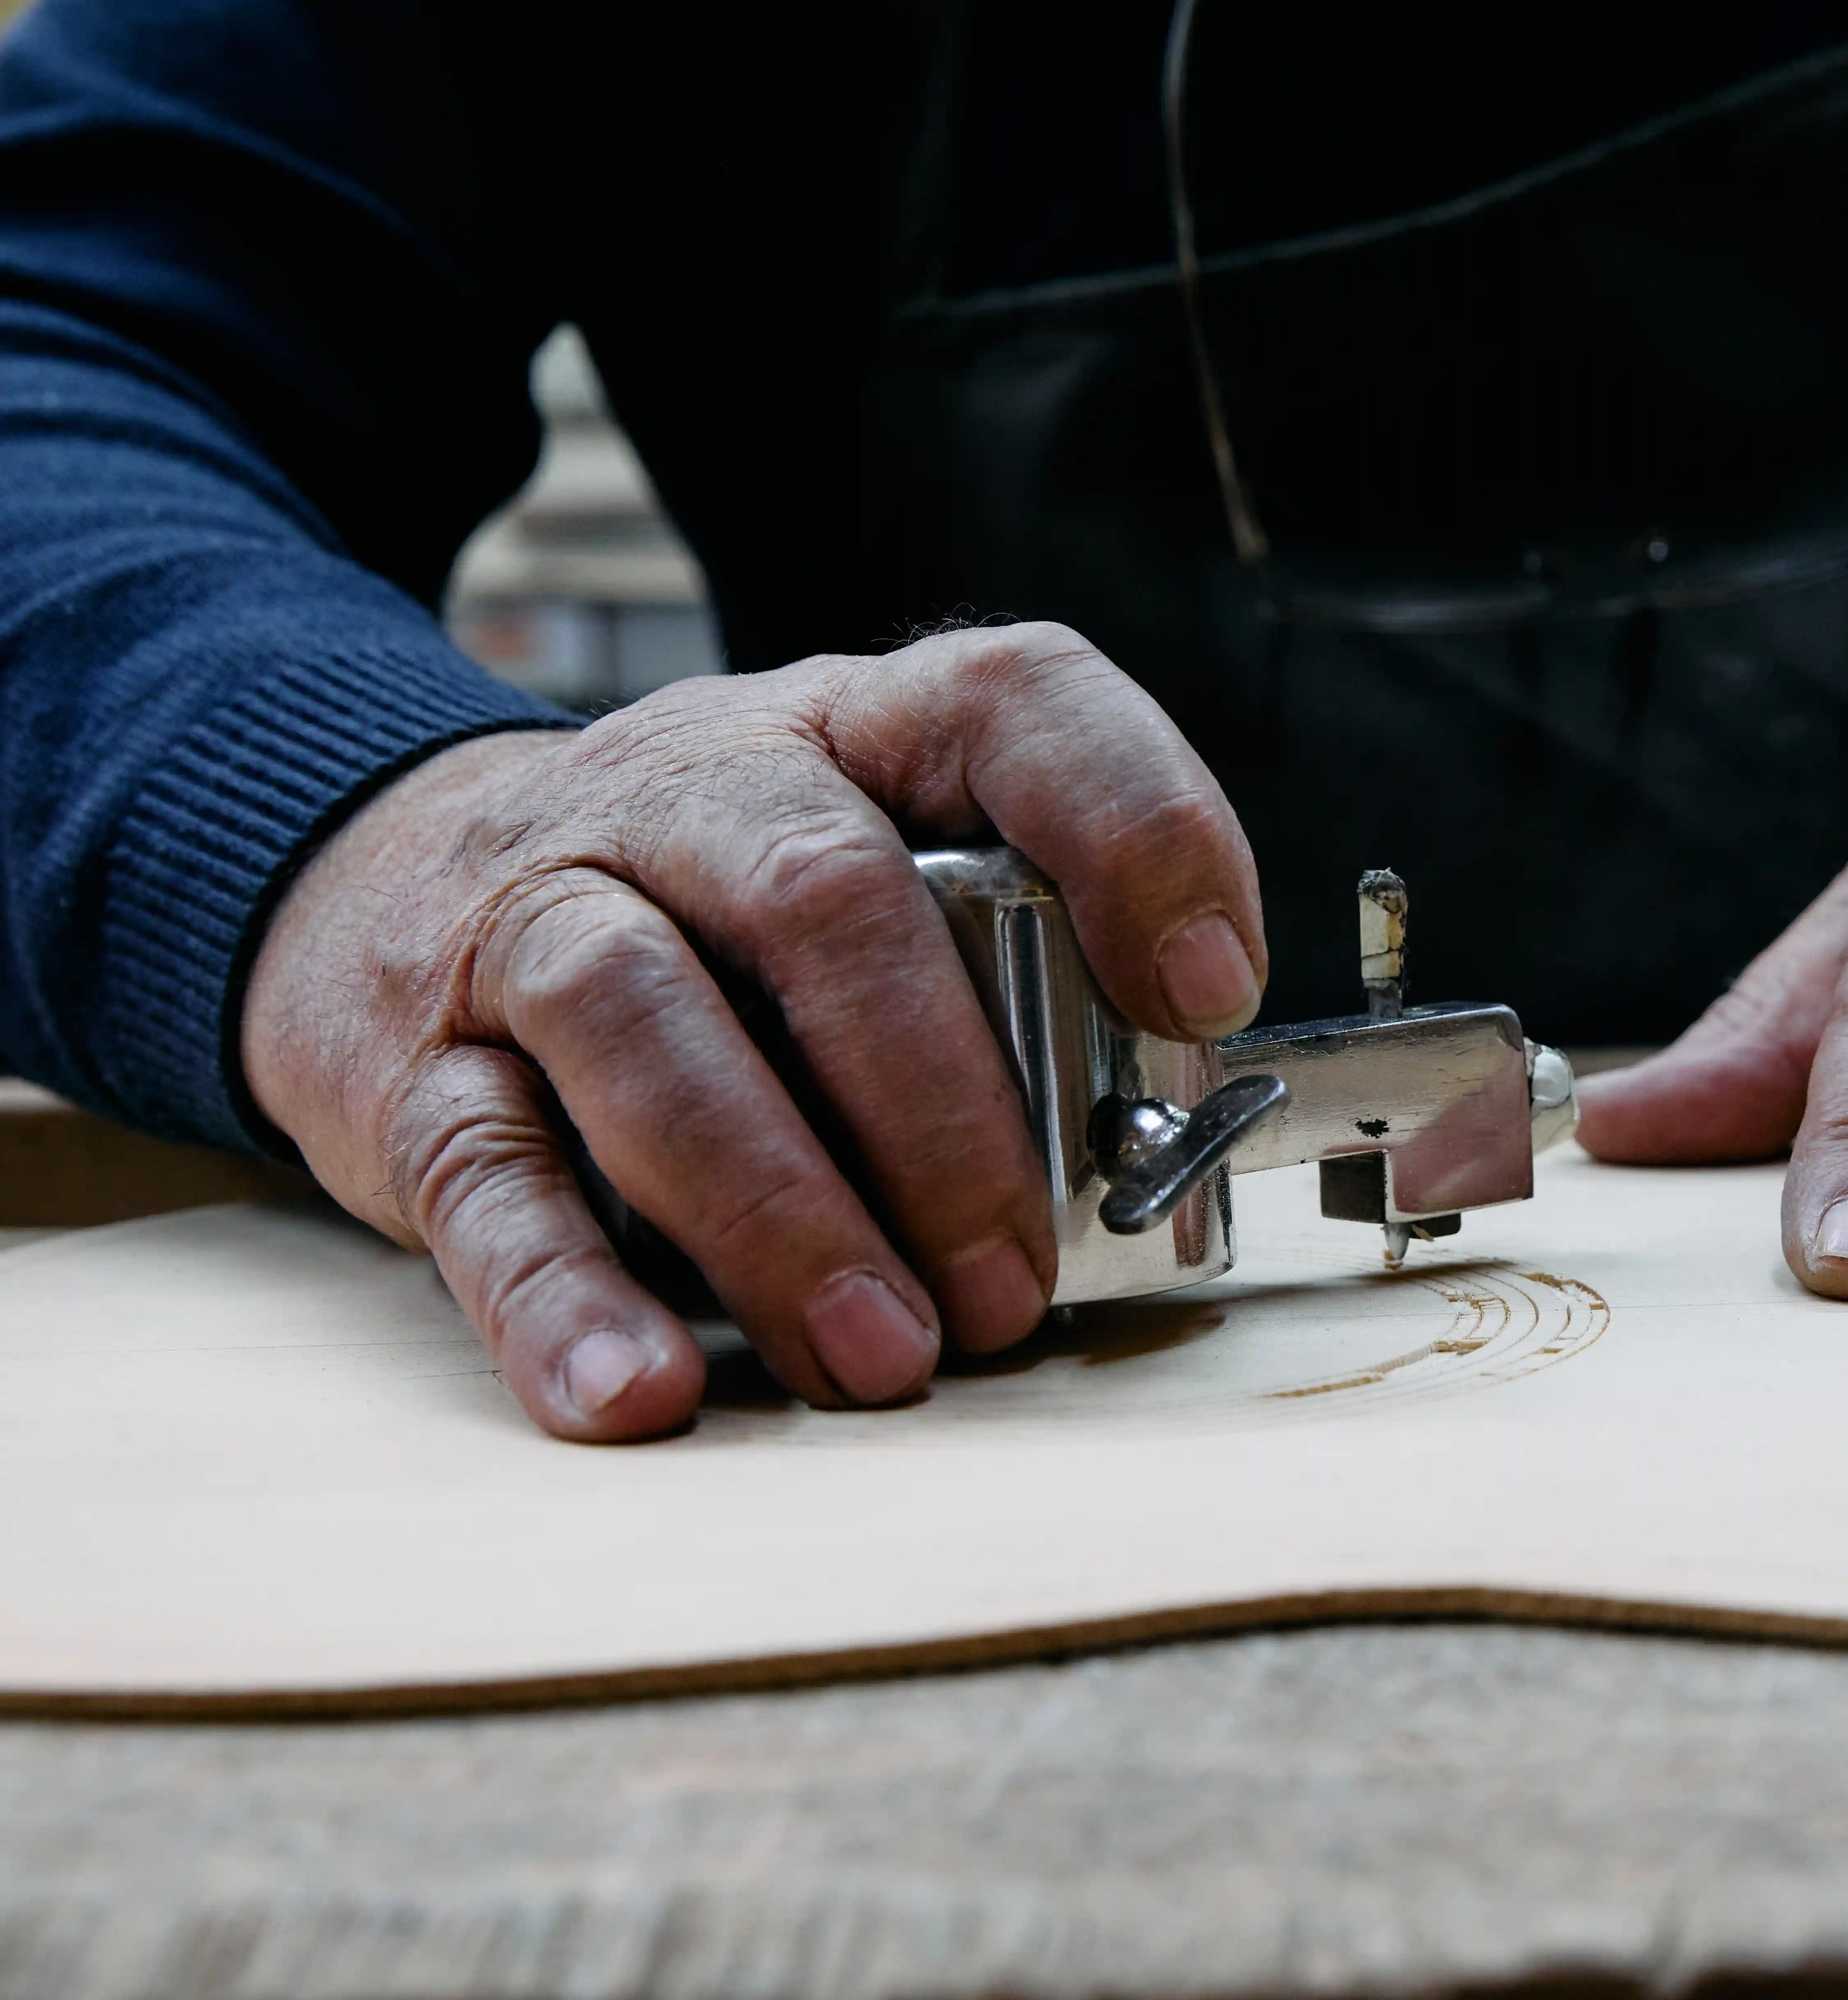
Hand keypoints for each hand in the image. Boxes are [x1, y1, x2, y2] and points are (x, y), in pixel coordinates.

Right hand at [241, 625, 1265, 1439]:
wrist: (397, 878)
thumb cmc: (712, 914)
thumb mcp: (876, 885)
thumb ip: (1004, 983)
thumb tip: (1136, 1165)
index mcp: (851, 735)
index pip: (1013, 703)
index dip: (1133, 827)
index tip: (1204, 992)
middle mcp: (692, 792)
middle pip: (828, 899)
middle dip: (945, 1112)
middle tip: (1011, 1284)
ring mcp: (533, 915)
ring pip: (644, 1020)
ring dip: (780, 1212)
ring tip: (879, 1354)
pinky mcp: (414, 1063)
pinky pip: (485, 1175)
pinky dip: (564, 1296)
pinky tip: (642, 1389)